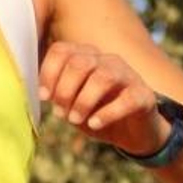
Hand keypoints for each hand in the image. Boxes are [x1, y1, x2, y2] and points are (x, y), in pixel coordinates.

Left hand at [38, 40, 163, 154]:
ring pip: (103, 77)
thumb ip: (57, 95)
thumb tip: (40, 94)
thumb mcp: (72, 104)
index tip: (44, 97)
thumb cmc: (97, 113)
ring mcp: (127, 76)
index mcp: (86, 58)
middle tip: (61, 114)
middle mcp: (107, 61)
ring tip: (75, 120)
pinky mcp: (143, 96)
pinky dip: (107, 113)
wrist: (133, 132)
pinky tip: (95, 124)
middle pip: (80, 63)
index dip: (49, 73)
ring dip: (83, 101)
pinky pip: (126, 99)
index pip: (62, 50)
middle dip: (65, 90)